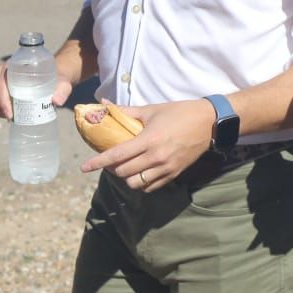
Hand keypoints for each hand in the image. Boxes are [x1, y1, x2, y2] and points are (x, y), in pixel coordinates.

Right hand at [0, 61, 73, 120]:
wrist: (57, 77)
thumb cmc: (57, 77)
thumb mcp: (62, 81)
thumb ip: (62, 89)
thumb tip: (56, 101)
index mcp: (11, 66)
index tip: (10, 113)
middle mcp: (2, 73)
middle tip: (9, 115)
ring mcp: (1, 83)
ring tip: (13, 116)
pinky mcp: (3, 92)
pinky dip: (0, 111)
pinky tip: (13, 116)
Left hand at [79, 98, 215, 192]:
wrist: (209, 122)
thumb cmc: (179, 112)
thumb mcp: (152, 109)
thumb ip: (127, 111)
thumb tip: (104, 105)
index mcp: (149, 139)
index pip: (117, 155)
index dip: (98, 162)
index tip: (84, 168)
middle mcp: (156, 157)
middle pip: (123, 172)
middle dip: (112, 168)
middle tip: (111, 160)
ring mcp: (165, 168)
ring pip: (135, 183)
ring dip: (126, 177)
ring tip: (126, 167)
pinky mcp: (174, 174)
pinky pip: (150, 186)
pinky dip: (141, 182)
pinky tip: (141, 173)